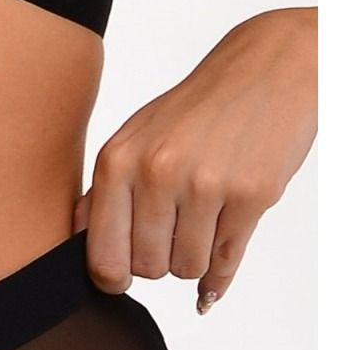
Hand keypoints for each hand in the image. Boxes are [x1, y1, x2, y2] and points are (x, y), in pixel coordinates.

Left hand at [73, 7, 315, 311]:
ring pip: (188, 267)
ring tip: (199, 225)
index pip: (101, 253)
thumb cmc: (195, 110)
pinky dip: (220, 275)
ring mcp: (205, 185)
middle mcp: (156, 172)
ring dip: (193, 259)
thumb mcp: (136, 138)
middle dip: (159, 262)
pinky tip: (215, 271)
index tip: (120, 278)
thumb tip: (82, 245)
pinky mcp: (251, 195)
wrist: (266, 71)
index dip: (111, 277)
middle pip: (147, 268)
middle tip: (170, 237)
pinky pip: (227, 261)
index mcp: (118, 160)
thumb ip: (106, 191)